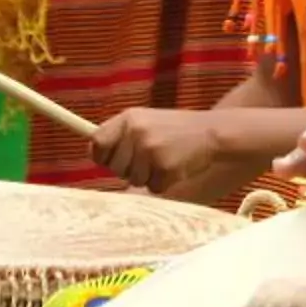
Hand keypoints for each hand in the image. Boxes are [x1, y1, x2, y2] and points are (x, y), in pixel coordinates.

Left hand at [93, 108, 247, 201]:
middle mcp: (137, 132)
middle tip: (149, 158)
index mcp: (129, 118)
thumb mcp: (145, 121)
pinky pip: (154, 188)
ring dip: (148, 177)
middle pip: (115, 167)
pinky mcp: (166, 167)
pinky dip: (164, 183)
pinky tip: (175, 167)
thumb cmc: (174, 129)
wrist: (211, 132)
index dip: (101, 156)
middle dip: (129, 169)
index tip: (109, 160)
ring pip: (134, 180)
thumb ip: (121, 134)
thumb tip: (94, 154)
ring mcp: (151, 150)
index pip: (97, 143)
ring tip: (164, 159)